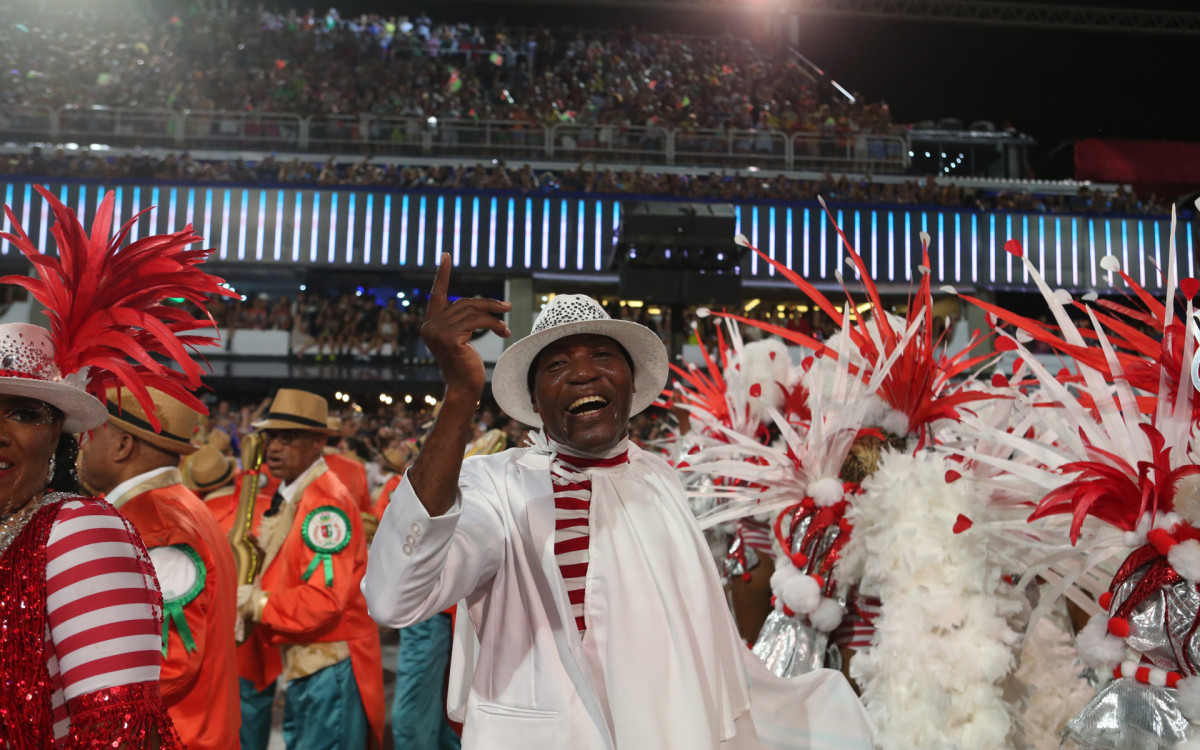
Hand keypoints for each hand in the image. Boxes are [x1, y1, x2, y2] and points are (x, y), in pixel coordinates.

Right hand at [421, 253, 510, 397]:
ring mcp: (438, 331)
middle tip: (507, 307)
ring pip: (473, 311)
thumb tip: (485, 305)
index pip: (437, 293)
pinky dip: (494, 324)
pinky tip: (503, 331)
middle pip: (464, 302)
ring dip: (494, 316)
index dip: (443, 274)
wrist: (463, 389)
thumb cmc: (466, 366)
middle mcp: (430, 325)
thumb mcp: (463, 338)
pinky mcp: (450, 338)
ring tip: (507, 325)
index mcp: (430, 324)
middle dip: (488, 304)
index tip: (445, 255)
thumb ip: (465, 320)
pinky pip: (478, 321)